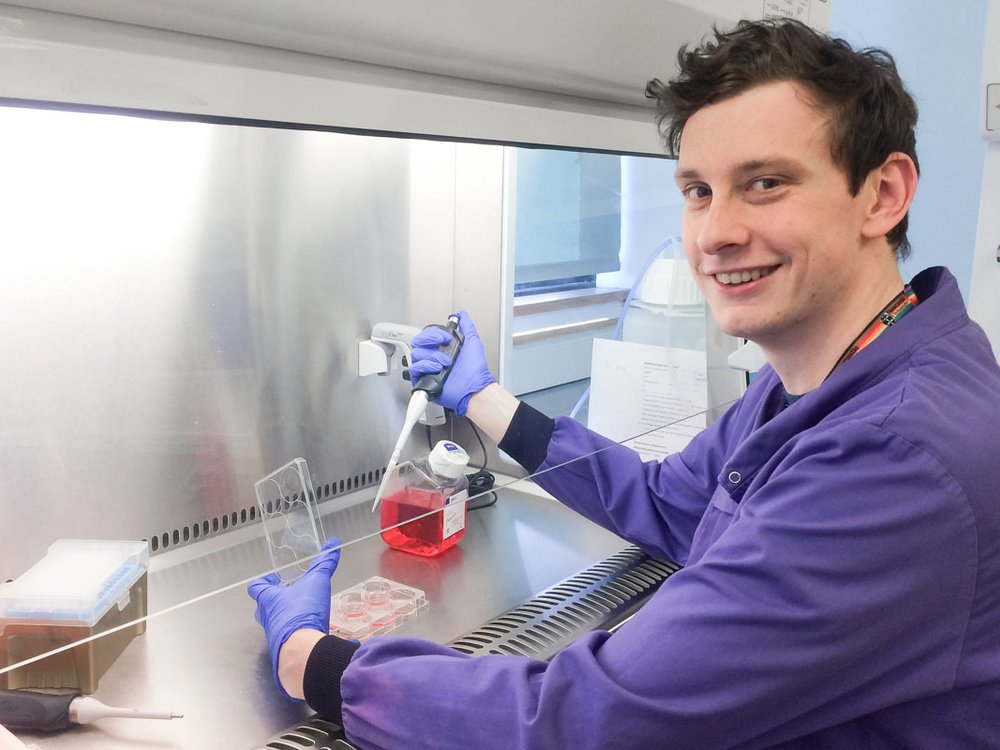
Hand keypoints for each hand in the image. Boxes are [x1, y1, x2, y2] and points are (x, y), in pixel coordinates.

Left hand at [247, 538, 340, 699]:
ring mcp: (273, 635)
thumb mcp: (317, 582)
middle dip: (272, 601)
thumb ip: (324, 564)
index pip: (256, 587)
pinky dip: (292, 634)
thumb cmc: (303, 611)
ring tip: (298, 613)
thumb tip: (333, 543)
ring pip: (273, 624)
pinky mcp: (282, 650)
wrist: (302, 649)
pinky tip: (305, 632)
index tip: (271, 578)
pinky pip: (284, 638)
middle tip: (285, 596)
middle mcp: (267, 617)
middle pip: (262, 608)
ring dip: (282, 618)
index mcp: (268, 599)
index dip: (262, 582)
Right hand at [409, 311, 495, 414]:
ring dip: (432, 356)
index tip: (446, 337)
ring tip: (444, 363)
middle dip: (429, 340)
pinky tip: (436, 369)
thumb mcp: (473, 342)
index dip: (433, 333)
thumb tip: (462, 315)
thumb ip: (467, 326)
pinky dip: (425, 366)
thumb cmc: (475, 370)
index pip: (427, 334)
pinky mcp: (424, 381)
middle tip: (442, 344)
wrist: (474, 388)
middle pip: (418, 342)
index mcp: (443, 349)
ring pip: (416, 354)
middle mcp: (434, 358)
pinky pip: (415, 368)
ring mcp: (428, 369)